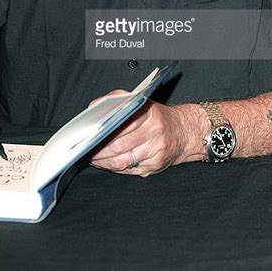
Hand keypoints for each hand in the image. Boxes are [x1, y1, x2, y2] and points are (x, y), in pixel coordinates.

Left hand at [89, 91, 206, 176]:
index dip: (102, 132)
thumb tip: (93, 108)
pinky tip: (107, 164)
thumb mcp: (140, 101)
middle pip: (119, 145)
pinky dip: (114, 169)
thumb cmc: (157, 116)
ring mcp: (155, 150)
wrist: (184, 131)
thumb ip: (117, 100)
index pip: (120, 123)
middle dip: (99, 151)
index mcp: (148, 112)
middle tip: (87, 150)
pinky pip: (129, 171)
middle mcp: (154, 131)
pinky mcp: (155, 166)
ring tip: (93, 158)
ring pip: (123, 161)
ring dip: (104, 162)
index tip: (89, 136)